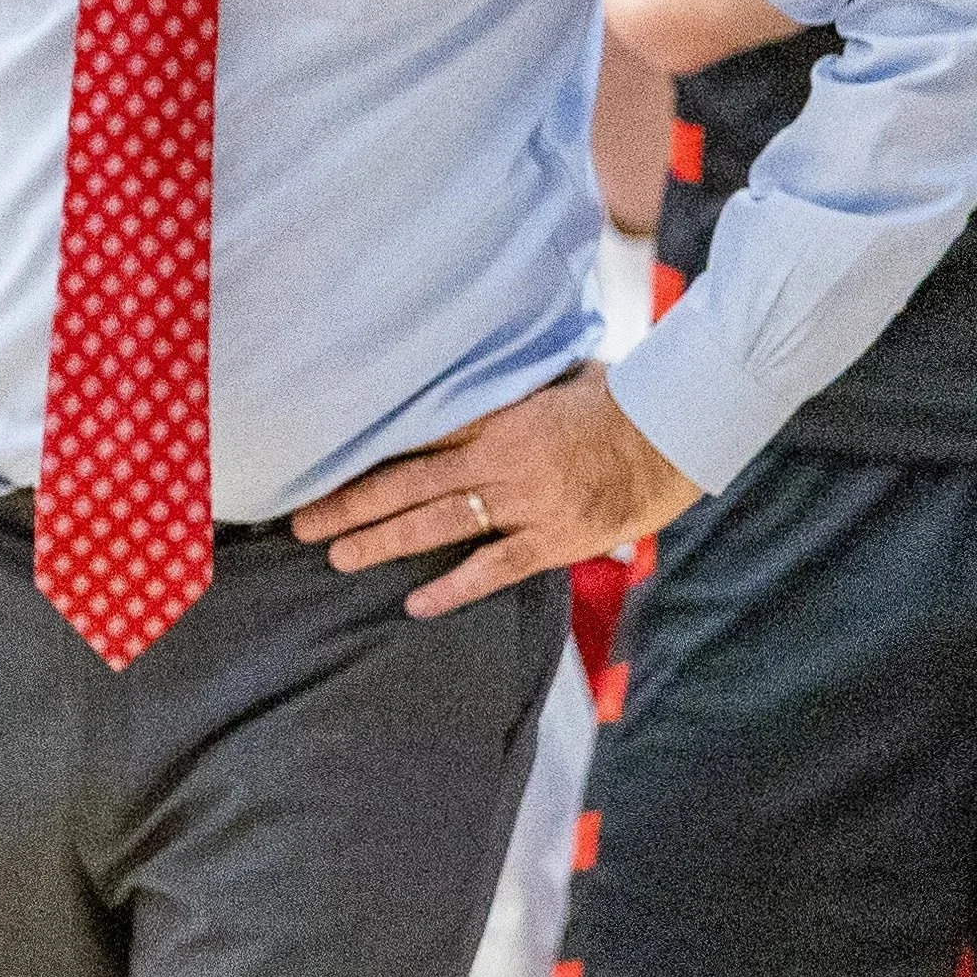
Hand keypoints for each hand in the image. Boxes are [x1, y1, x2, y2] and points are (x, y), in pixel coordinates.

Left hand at [292, 366, 700, 617]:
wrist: (671, 429)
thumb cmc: (614, 394)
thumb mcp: (550, 373)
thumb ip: (505, 386)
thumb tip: (466, 377)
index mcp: (496, 414)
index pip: (415, 434)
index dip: (365, 453)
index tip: (322, 464)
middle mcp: (501, 459)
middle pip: (409, 482)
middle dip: (352, 504)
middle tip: (304, 523)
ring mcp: (526, 502)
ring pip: (439, 525)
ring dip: (384, 541)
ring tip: (339, 557)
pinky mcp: (553, 538)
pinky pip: (495, 568)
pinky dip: (455, 587)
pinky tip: (417, 603)